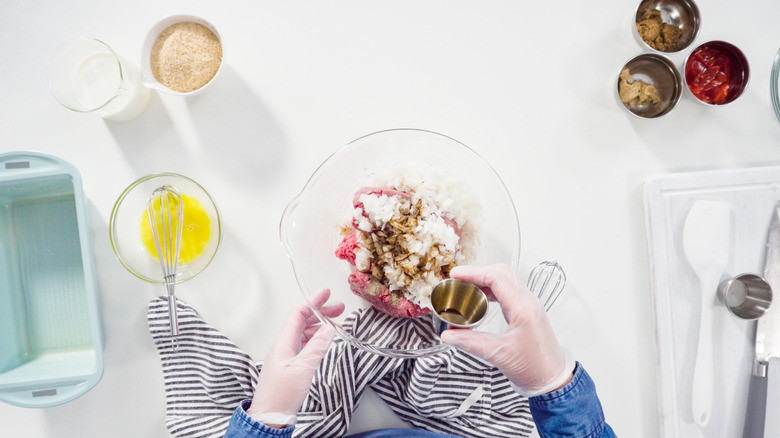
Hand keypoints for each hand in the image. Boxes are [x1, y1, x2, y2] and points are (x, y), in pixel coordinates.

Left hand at [247, 289, 344, 425]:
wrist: (270, 416)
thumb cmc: (281, 395)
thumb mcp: (303, 368)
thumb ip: (317, 346)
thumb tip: (329, 327)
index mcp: (283, 342)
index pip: (298, 313)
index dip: (313, 301)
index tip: (326, 294)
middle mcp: (283, 345)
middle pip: (302, 321)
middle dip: (320, 312)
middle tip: (338, 309)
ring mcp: (285, 355)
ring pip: (303, 332)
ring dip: (319, 326)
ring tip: (336, 325)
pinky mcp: (289, 365)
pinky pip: (303, 344)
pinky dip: (316, 339)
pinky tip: (324, 341)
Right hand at [440, 264, 573, 396]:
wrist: (552, 379)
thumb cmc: (534, 368)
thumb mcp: (498, 354)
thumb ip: (471, 343)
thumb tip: (449, 335)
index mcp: (523, 308)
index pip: (496, 278)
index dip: (473, 272)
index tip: (455, 274)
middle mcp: (528, 302)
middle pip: (501, 273)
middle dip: (477, 273)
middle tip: (458, 280)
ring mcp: (529, 305)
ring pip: (505, 280)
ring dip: (485, 280)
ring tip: (466, 288)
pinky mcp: (527, 311)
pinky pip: (508, 291)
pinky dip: (492, 289)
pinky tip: (480, 298)